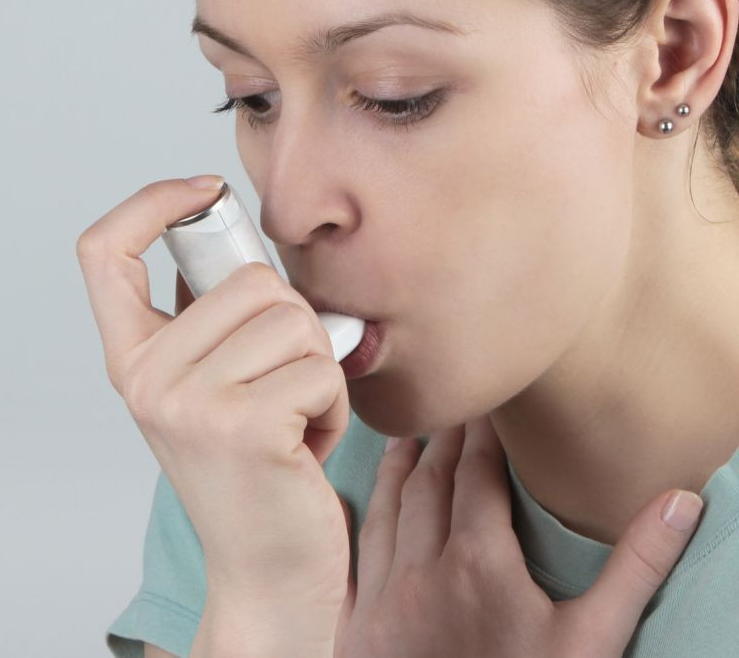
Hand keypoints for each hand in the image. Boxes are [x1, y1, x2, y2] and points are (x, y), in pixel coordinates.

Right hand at [77, 176, 352, 635]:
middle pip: (247, 278)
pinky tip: (308, 446)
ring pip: (293, 319)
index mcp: (129, 359)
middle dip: (293, 323)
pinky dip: (334, 405)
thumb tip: (235, 231)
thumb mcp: (207, 386)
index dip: (150, 202)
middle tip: (281, 385)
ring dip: (318, 368)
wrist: (268, 571)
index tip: (203, 191)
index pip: (102, 250)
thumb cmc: (255, 471)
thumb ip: (209, 318)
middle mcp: (145, 378)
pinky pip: (319, 366)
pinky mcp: (244, 425)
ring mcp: (189, 402)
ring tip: (294, 419)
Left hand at [333, 414, 704, 656]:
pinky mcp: (358, 624)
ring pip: (386, 511)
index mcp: (478, 561)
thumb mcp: (593, 639)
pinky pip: (356, 555)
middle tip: (451, 405)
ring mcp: (383, 596)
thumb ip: (635, 567)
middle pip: (428, 484)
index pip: (478, 475)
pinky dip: (361, 519)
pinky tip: (357, 503)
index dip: (484, 435)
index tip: (489, 402)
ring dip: (399, 470)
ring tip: (409, 439)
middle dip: (442, 441)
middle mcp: (421, 569)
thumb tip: (679, 503)